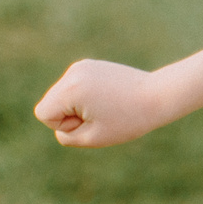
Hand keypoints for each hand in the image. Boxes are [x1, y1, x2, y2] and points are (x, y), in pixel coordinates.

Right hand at [34, 58, 176, 146]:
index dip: (64, 125)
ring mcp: (81, 66)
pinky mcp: (90, 65)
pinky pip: (74, 88)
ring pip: (62, 96)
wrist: (159, 95)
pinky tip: (108, 97)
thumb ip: (66, 135)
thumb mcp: (93, 137)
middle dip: (70, 115)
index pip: (43, 113)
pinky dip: (86, 97)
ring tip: (107, 106)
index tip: (91, 121)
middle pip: (51, 103)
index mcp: (71, 88)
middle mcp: (72, 73)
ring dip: (78, 106)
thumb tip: (58, 123)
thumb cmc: (129, 120)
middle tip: (102, 115)